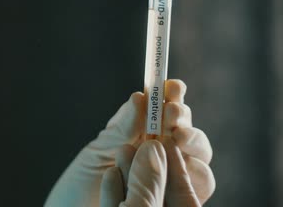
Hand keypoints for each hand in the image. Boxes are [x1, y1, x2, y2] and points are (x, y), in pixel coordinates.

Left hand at [44, 80, 214, 206]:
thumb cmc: (84, 184)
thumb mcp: (99, 152)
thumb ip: (121, 128)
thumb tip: (140, 97)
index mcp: (141, 133)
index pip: (163, 108)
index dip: (170, 94)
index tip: (170, 86)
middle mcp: (161, 152)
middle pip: (184, 127)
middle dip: (181, 116)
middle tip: (171, 112)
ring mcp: (173, 174)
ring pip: (197, 153)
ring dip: (191, 140)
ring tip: (175, 135)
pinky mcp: (179, 197)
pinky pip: (199, 182)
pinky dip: (193, 169)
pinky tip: (177, 162)